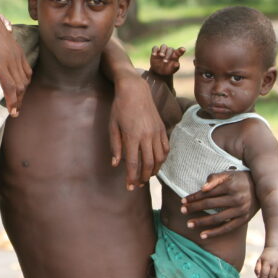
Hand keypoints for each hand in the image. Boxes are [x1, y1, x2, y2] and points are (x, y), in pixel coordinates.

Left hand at [0, 7, 30, 116]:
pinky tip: (21, 86)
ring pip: (25, 79)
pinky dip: (26, 80)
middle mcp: (11, 59)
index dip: (13, 101)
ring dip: (23, 92)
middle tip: (15, 112)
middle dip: (19, 100)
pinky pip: (27, 69)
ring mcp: (17, 54)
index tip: (12, 112)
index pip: (10, 87)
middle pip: (20, 85)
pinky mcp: (19, 51)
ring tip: (17, 101)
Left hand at [109, 74, 168, 188]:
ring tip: (147, 176)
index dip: (132, 178)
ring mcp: (156, 132)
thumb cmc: (120, 108)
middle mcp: (147, 135)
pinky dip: (162, 159)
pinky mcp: (162, 129)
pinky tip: (156, 163)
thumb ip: (115, 146)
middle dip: (144, 177)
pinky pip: (165, 149)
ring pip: (159, 158)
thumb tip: (116, 165)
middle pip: (149, 164)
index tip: (129, 187)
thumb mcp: (112, 126)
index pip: (133, 163)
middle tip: (138, 184)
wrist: (135, 90)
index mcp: (132, 136)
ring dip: (154, 170)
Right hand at [149, 44, 184, 76]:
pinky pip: (155, 47)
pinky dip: (155, 50)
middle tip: (165, 61)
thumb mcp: (172, 70)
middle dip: (168, 55)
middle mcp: (170, 51)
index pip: (179, 51)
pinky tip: (154, 54)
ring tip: (161, 55)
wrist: (159, 71)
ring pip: (163, 46)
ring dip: (162, 50)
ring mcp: (163, 50)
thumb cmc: (168, 69)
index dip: (181, 50)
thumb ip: (175, 67)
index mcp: (176, 55)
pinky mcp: (156, 51)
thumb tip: (177, 64)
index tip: (183, 50)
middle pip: (170, 49)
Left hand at [181, 171, 258, 238]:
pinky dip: (215, 232)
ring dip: (201, 222)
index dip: (194, 197)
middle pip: (210, 205)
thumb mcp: (227, 174)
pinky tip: (202, 235)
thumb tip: (202, 188)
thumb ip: (214, 178)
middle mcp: (236, 198)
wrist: (260, 188)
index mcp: (230, 186)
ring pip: (217, 218)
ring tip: (189, 224)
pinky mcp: (244, 219)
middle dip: (194, 208)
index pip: (207, 193)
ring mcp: (241, 210)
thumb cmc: (238, 179)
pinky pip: (227, 228)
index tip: (182, 201)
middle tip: (182, 211)